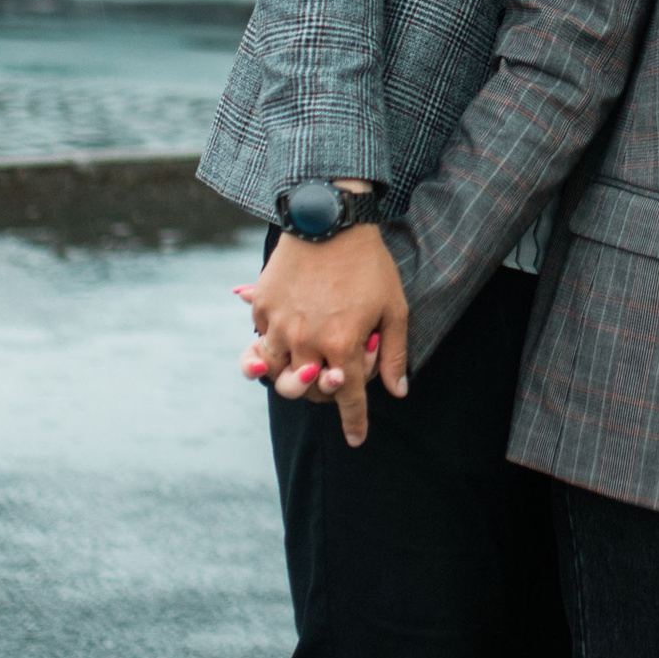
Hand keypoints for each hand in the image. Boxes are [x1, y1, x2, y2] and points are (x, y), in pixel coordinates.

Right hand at [235, 226, 409, 443]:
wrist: (330, 218)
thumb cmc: (369, 263)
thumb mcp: (394, 307)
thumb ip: (394, 353)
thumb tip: (397, 392)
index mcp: (342, 344)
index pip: (348, 398)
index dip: (354, 422)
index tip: (357, 439)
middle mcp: (306, 340)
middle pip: (305, 390)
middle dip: (320, 393)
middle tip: (332, 381)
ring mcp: (279, 323)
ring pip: (273, 372)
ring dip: (286, 375)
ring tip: (300, 365)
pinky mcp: (261, 305)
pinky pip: (261, 338)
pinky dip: (271, 344)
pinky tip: (285, 333)